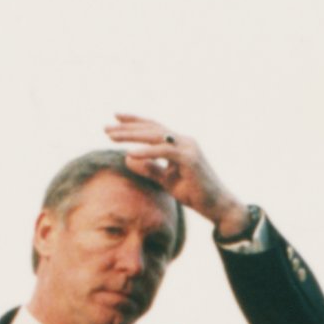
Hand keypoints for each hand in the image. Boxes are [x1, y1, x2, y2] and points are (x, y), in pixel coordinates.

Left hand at [105, 115, 247, 239]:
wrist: (218, 206)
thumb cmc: (195, 193)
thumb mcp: (166, 180)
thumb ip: (149, 168)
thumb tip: (127, 158)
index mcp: (179, 143)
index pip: (154, 127)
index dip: (134, 121)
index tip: (115, 117)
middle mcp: (184, 140)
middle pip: (151, 127)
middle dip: (127, 127)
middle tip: (105, 128)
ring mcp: (188, 147)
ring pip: (155, 135)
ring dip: (132, 135)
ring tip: (111, 137)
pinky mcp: (190, 158)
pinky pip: (164, 151)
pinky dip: (146, 152)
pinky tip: (130, 152)